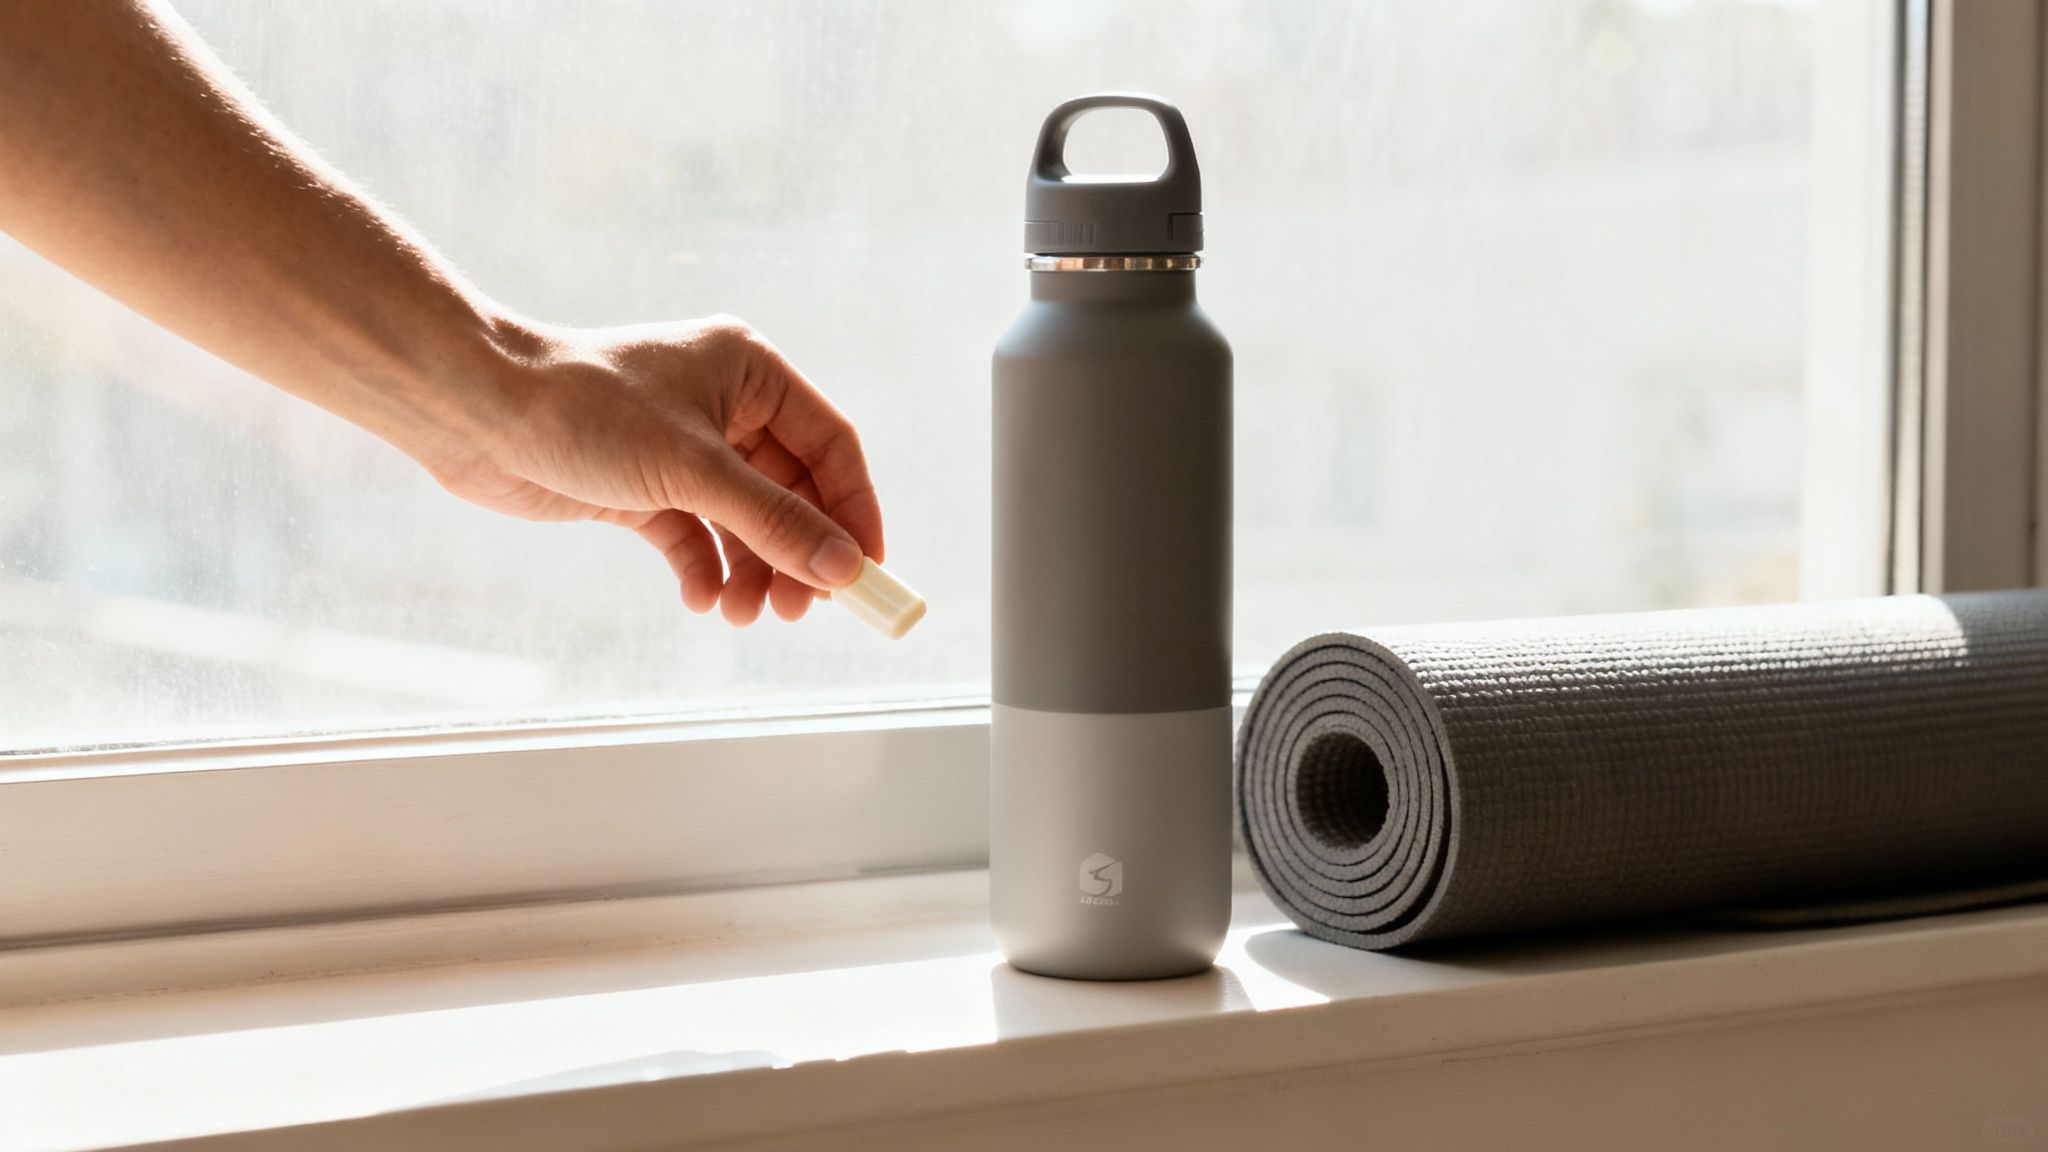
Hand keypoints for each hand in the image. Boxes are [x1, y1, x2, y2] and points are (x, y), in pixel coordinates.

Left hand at [427, 315, 883, 625]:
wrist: (475, 410)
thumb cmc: (584, 409)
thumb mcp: (695, 471)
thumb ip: (775, 523)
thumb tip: (842, 570)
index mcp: (750, 372)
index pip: (830, 446)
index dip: (854, 511)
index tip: (866, 572)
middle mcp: (723, 405)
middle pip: (791, 491)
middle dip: (796, 553)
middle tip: (801, 610)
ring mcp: (683, 447)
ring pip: (744, 520)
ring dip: (751, 571)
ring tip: (741, 613)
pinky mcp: (643, 484)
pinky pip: (695, 535)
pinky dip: (704, 568)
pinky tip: (701, 598)